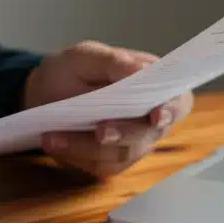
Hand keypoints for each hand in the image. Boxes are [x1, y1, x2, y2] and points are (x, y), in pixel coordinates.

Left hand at [22, 40, 193, 176]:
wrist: (44, 94)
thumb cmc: (73, 70)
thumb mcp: (85, 56)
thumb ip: (112, 61)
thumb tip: (140, 70)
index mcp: (155, 86)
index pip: (179, 102)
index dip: (172, 110)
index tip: (157, 115)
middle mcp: (150, 120)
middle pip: (148, 134)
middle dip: (124, 134)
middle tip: (100, 131)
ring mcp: (131, 143)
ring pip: (121, 154)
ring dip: (87, 147)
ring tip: (54, 136)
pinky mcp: (110, 161)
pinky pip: (99, 166)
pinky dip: (75, 155)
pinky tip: (53, 142)